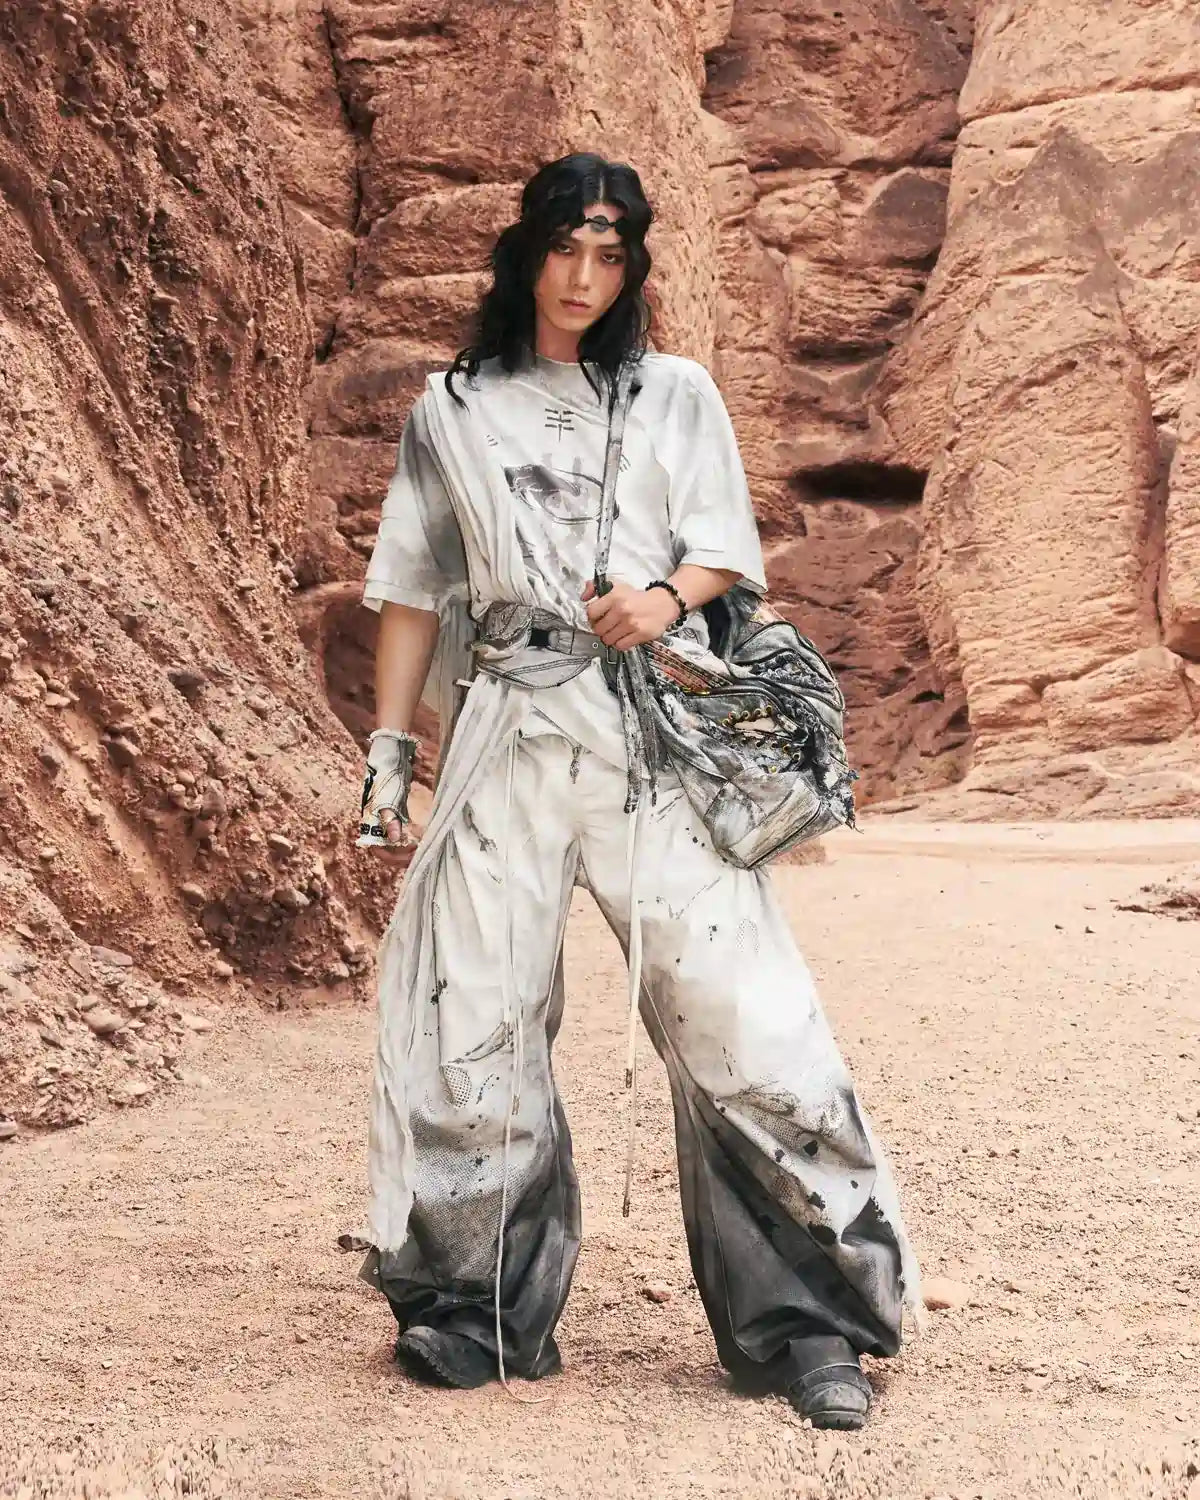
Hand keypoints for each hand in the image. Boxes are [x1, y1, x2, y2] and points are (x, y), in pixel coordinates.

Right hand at [356, 729, 417, 848]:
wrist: (389, 755)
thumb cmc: (386, 776)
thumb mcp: (389, 798)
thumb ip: (390, 818)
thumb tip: (395, 838)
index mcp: (369, 821)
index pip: (377, 849)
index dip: (393, 857)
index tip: (410, 855)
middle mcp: (376, 822)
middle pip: (386, 848)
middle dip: (401, 856)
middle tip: (419, 854)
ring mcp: (385, 816)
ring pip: (393, 841)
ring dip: (405, 848)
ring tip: (421, 848)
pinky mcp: (395, 809)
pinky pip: (400, 830)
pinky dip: (408, 837)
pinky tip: (420, 837)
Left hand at [582, 579, 679, 649]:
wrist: (662, 603)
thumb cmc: (636, 597)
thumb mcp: (616, 586)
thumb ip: (595, 588)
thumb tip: (583, 597)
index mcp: (614, 596)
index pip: (591, 613)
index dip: (592, 617)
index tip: (597, 618)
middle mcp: (622, 609)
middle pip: (598, 629)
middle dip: (601, 629)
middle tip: (608, 626)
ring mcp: (631, 623)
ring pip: (608, 640)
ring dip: (610, 637)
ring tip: (616, 631)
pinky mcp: (640, 634)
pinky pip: (620, 646)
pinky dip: (620, 643)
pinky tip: (624, 636)